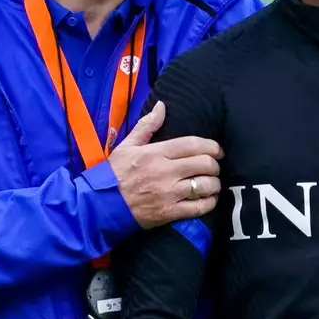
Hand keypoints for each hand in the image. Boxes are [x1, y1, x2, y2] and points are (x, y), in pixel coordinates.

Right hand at [106, 102, 222, 228]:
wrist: (100, 206)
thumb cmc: (114, 174)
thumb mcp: (127, 146)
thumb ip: (147, 126)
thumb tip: (162, 105)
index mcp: (156, 153)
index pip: (193, 144)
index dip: (212, 146)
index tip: (218, 150)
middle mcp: (165, 172)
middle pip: (204, 164)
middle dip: (214, 165)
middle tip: (214, 167)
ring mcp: (169, 194)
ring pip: (205, 186)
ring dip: (214, 184)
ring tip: (212, 183)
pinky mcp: (169, 213)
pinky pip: (199, 207)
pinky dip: (209, 203)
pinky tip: (209, 199)